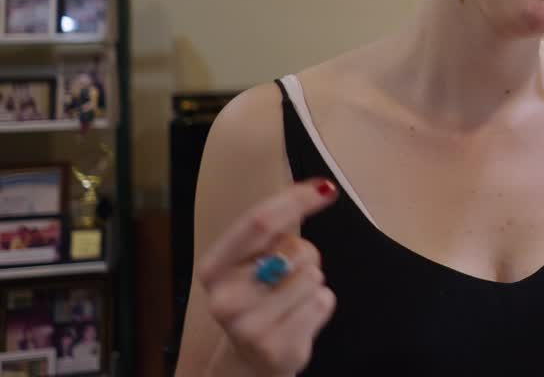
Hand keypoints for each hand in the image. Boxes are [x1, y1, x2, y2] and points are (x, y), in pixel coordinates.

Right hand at [197, 178, 339, 375]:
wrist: (249, 359)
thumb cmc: (256, 296)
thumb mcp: (250, 261)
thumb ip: (275, 228)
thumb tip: (323, 188)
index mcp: (212, 268)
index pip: (259, 221)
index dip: (296, 200)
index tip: (326, 188)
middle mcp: (225, 300)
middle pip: (294, 249)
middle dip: (305, 254)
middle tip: (286, 275)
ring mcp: (251, 328)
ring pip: (313, 276)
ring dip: (312, 282)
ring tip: (291, 299)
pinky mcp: (280, 349)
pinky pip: (324, 301)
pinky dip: (321, 304)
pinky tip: (299, 318)